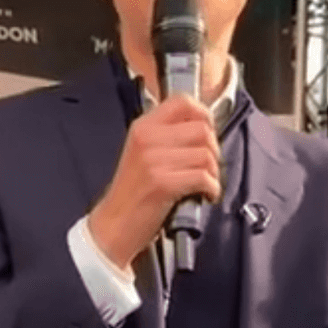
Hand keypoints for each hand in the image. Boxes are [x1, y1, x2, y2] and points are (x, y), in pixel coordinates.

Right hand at [87, 94, 221, 268]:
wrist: (113, 225)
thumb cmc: (134, 192)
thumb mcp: (144, 152)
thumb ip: (169, 135)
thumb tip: (205, 126)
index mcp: (143, 127)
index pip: (183, 102)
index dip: (204, 114)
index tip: (208, 130)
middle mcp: (147, 138)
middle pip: (202, 130)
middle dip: (214, 150)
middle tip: (207, 166)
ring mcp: (153, 160)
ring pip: (206, 155)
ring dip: (214, 172)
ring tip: (204, 183)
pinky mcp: (162, 183)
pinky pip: (204, 178)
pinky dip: (212, 189)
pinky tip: (204, 195)